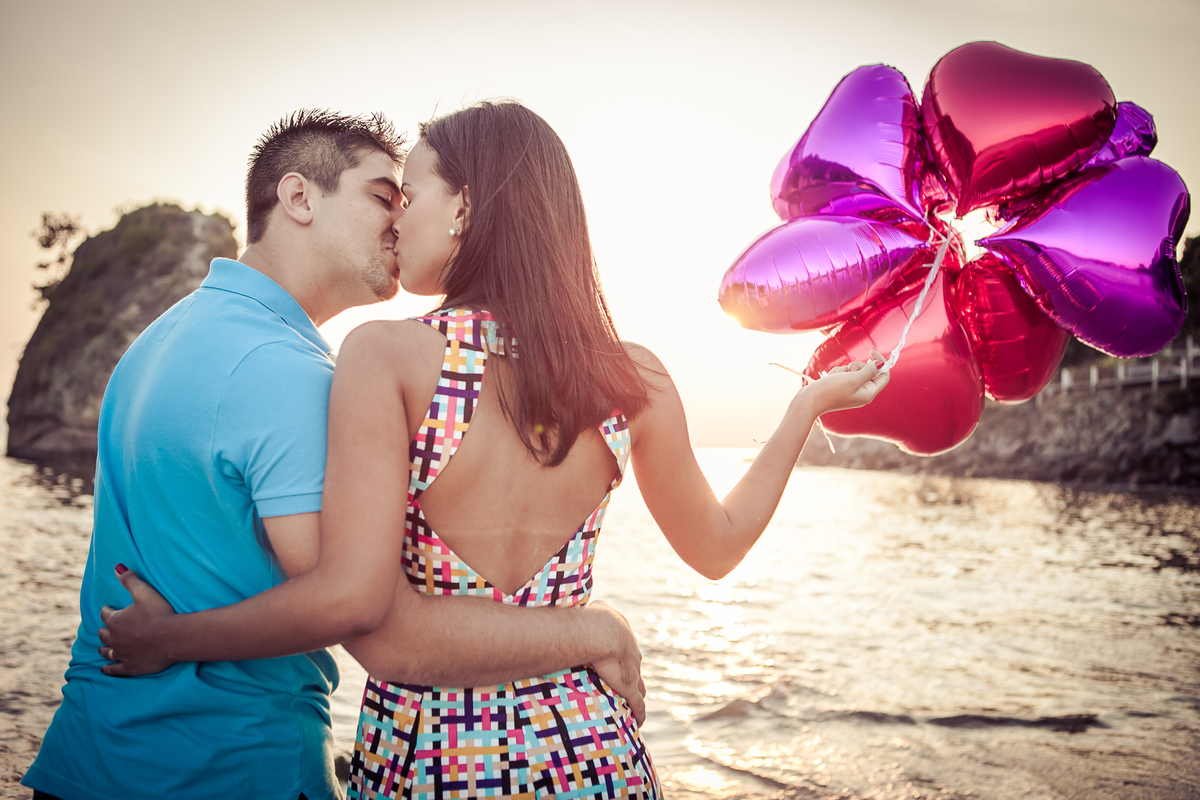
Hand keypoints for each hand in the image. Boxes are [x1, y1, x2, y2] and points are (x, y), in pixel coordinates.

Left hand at [98, 566, 177, 675]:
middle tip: (107, 628)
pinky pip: (114, 669)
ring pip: (107, 651)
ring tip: (103, 647)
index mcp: (116, 620)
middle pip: (104, 634)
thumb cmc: (160, 613)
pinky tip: (104, 669)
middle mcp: (114, 638)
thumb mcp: (145, 592)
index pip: (106, 614)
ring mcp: (121, 654)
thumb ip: (130, 580)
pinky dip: (108, 669)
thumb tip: (116, 567)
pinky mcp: (130, 666)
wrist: (173, 638)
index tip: (109, 609)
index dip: (107, 611)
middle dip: (104, 630)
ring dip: (104, 648)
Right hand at [585, 600, 645, 725]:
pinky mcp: (629, 687)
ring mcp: (633, 671)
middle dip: (631, 675)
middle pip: (635, 668)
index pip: (626, 650)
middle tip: (624, 684)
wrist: (601, 632)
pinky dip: (639, 713)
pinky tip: (638, 722)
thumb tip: (581, 608)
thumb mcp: (595, 609)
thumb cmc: (593, 619)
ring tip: (631, 706)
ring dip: (636, 695)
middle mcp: (632, 654)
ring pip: (639, 687)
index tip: (615, 663)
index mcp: (624, 636)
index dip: (621, 657)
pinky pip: (638, 705)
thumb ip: (592, 611)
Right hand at [801, 348, 889, 414]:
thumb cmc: (831, 391)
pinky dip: (838, 373)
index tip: (872, 352)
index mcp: (868, 394)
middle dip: (857, 366)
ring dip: (845, 369)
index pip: (884, 376)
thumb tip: (881, 363)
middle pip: (868, 372)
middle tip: (848, 371)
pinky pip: (844, 374)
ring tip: (837, 376)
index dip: (880, 362)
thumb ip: (869, 370)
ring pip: (854, 371)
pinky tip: (831, 378)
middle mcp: (862, 394)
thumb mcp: (853, 378)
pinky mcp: (842, 388)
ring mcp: (851, 391)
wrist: (809, 400)